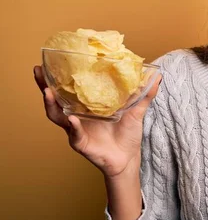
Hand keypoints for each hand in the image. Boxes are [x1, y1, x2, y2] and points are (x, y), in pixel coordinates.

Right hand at [33, 65, 161, 178]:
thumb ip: (145, 94)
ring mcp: (76, 130)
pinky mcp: (81, 143)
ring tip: (48, 92)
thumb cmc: (128, 134)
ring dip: (51, 104)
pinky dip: (73, 126)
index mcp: (86, 106)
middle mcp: (77, 116)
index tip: (48, 61)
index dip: (56, 77)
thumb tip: (157, 75)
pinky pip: (74, 134)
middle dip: (44, 86)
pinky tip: (71, 119)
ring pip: (58, 116)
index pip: (68, 89)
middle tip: (38, 71)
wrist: (129, 158)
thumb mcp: (137, 111)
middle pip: (54, 100)